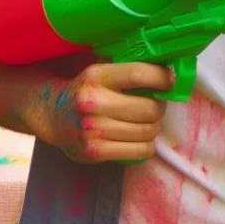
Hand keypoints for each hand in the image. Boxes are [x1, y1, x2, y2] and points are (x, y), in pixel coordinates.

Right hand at [44, 61, 171, 162]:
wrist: (53, 116)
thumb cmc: (87, 91)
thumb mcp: (101, 73)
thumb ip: (128, 71)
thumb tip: (169, 72)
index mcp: (96, 76)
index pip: (138, 74)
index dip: (162, 78)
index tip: (171, 80)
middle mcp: (93, 102)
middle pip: (148, 108)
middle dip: (160, 106)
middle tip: (157, 104)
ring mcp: (93, 130)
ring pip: (147, 131)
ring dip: (154, 126)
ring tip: (147, 121)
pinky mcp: (94, 152)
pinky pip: (139, 151)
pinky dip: (147, 145)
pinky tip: (140, 138)